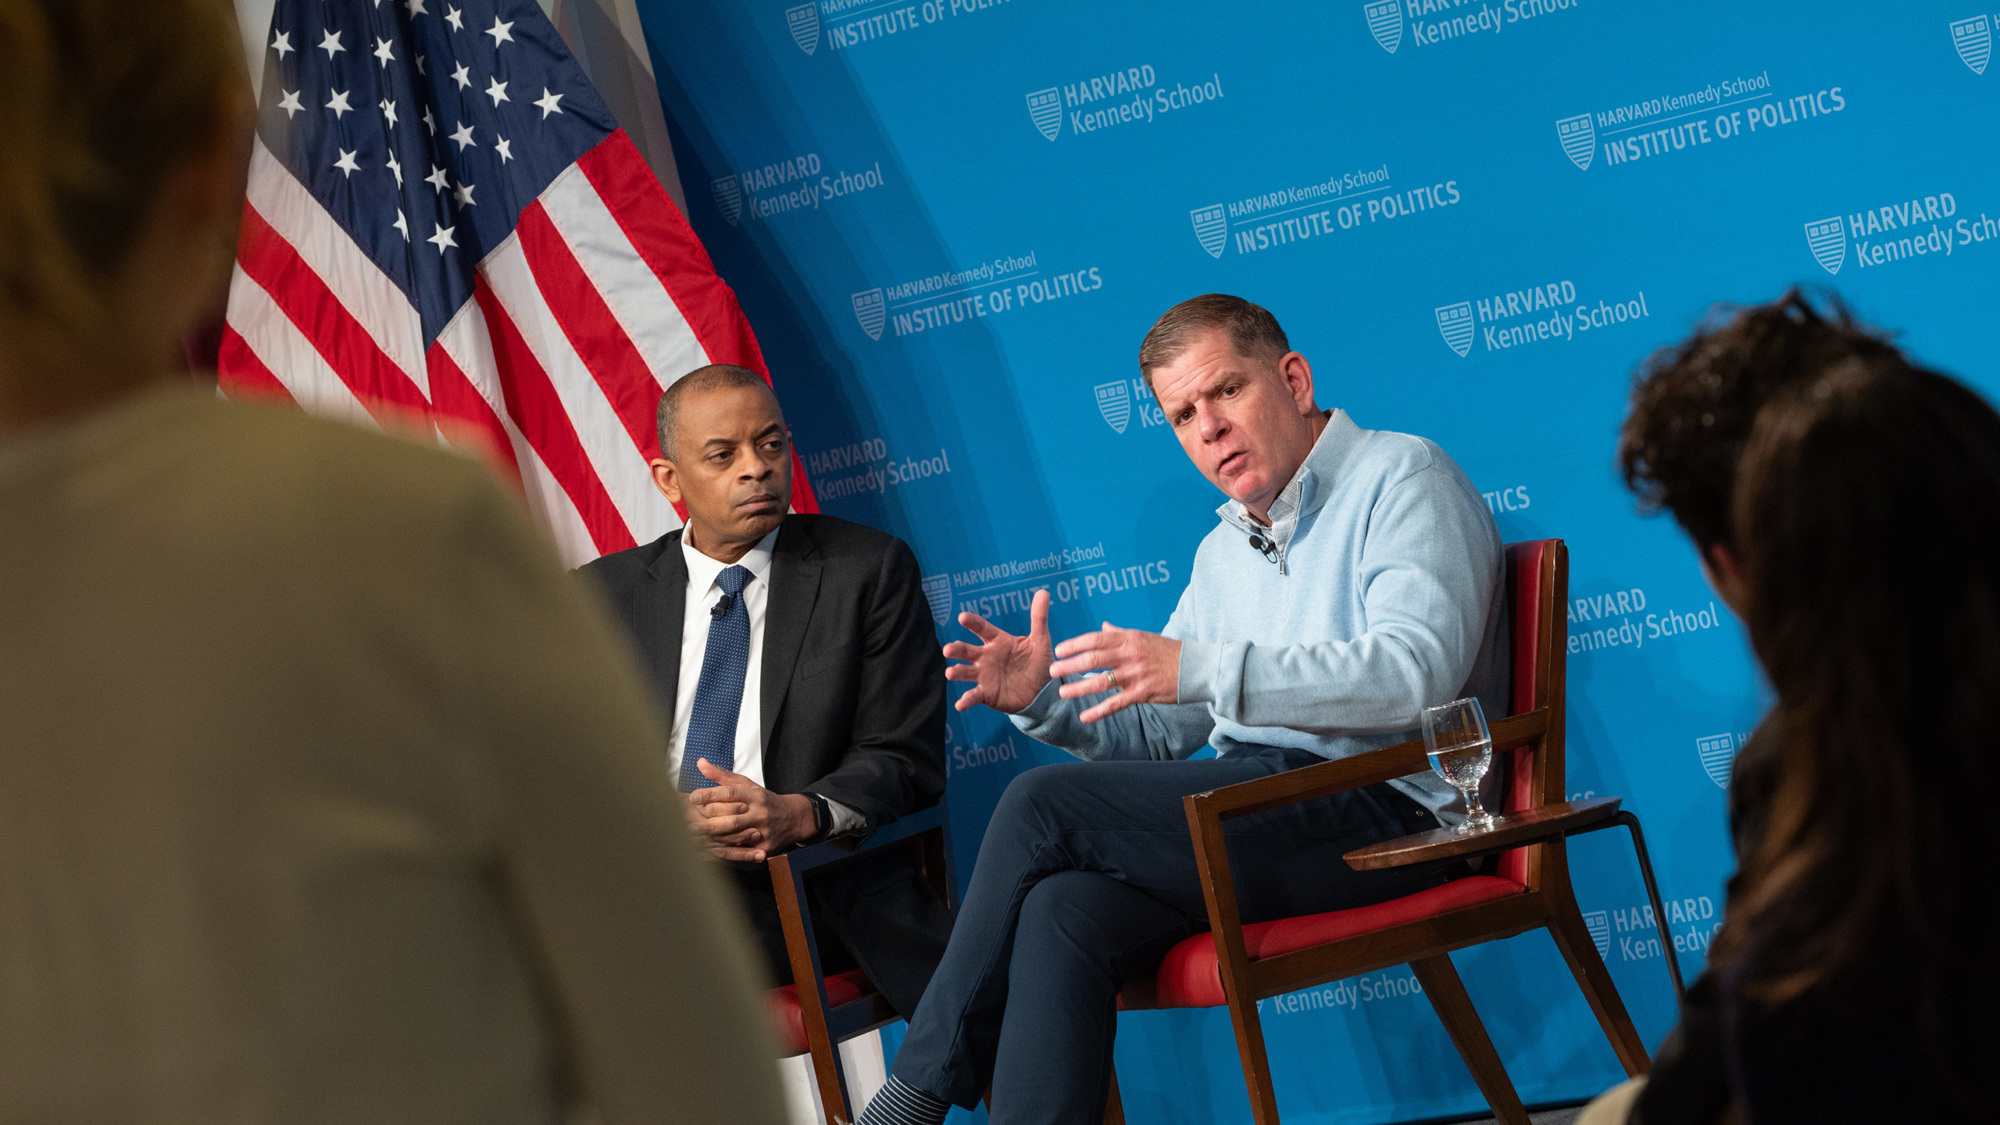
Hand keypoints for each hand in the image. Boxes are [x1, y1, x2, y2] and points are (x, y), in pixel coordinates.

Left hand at [685, 757, 817, 861]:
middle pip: (730, 817)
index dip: (710, 795)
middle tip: (687, 821)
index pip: (730, 793)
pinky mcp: (764, 847)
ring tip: (694, 835)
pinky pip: (742, 850)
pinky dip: (725, 850)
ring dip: (713, 836)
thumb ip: (722, 776)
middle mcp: (760, 812)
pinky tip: (709, 850)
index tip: (692, 797)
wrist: (794, 817)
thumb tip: (700, 763)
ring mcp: (763, 830)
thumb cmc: (765, 801)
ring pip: (735, 835)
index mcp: (754, 795)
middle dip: (708, 820)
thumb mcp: (747, 784)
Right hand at [942, 587, 1054, 713]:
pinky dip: (966, 700)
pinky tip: (960, 704)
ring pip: (965, 671)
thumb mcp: (1040, 641)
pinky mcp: (986, 693)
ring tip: (950, 673)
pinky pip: (973, 696)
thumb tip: (1044, 592)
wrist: (1041, 691)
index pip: (982, 628)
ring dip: (956, 672)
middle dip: (956, 649)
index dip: (972, 622)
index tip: (962, 617)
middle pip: (967, 650)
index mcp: (997, 641)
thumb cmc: (1037, 662)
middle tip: (948, 649)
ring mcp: (984, 675)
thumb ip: (1038, 618)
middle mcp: (986, 656)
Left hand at [1048, 622, 1181, 722]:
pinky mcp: (1143, 693)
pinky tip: (1084, 717)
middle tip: (1052, 671)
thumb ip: (1120, 634)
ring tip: (1063, 693)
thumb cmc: (1168, 651)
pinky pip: (1116, 703)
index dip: (1075, 644)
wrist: (1196, 668)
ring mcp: (1136, 674)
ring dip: (1079, 688)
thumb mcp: (1144, 637)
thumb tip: (1103, 627)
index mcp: (1129, 638)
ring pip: (1101, 681)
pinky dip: (1099, 711)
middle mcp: (1130, 654)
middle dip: (1070, 665)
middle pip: (1094, 658)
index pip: (1096, 638)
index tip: (1058, 650)